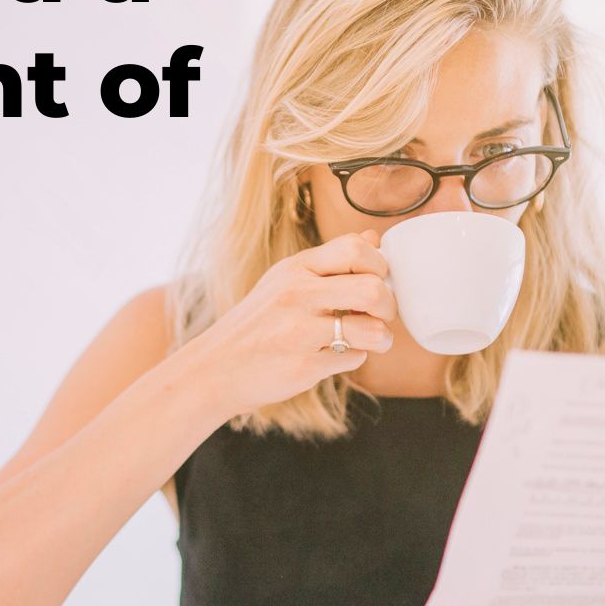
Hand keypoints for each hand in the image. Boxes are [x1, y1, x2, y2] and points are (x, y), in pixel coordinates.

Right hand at [184, 230, 396, 419]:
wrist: (216, 367)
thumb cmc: (258, 323)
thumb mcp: (286, 280)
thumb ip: (331, 260)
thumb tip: (375, 237)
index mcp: (296, 268)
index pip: (356, 248)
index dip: (379, 265)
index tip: (375, 280)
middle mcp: (297, 294)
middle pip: (372, 288)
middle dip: (389, 304)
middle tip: (381, 315)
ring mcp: (299, 330)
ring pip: (372, 329)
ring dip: (382, 337)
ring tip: (373, 340)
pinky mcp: (302, 364)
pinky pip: (354, 358)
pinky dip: (354, 358)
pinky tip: (337, 355)